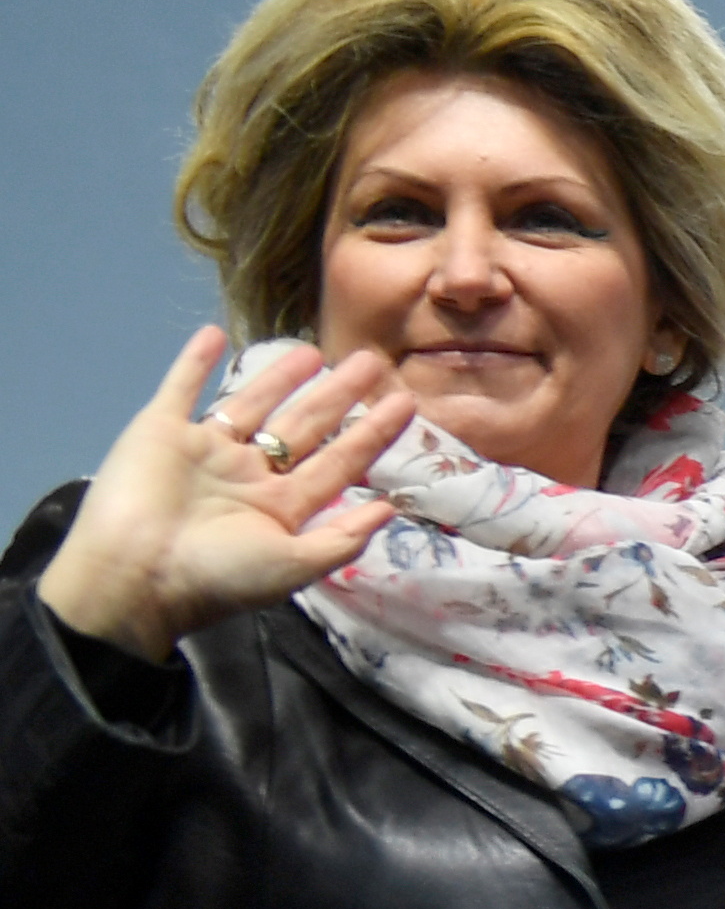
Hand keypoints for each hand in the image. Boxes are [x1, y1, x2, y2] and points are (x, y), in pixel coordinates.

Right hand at [34, 329, 418, 661]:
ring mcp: (204, 451)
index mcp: (280, 507)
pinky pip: (180, 388)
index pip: (338, 463)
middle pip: (303, 426)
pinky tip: (212, 334)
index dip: (372, 434)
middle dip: (338, 396)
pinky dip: (193, 362)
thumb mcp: (293, 565)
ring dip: (280, 377)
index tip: (406, 403)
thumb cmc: (219, 574)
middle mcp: (247, 476)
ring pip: (250, 404)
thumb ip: (342, 538)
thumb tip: (391, 509)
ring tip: (314, 351)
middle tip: (371, 361)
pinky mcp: (160, 431)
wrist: (134, 573)